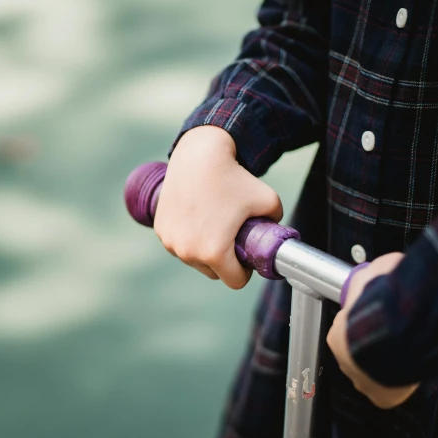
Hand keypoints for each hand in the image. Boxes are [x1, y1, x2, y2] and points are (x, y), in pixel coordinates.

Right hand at [154, 126, 282, 288]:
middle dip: (223, 261)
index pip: (235, 281)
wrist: (200, 155)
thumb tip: (275, 235)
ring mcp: (171, 241)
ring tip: (213, 224)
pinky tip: (196, 217)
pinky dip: (188, 237)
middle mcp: (188, 252)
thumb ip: (276, 224)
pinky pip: (179, 243)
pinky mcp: (161, 229)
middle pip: (212, 273)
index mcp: (214, 252)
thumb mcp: (269, 201)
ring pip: (193, 259)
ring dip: (203, 250)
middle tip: (231, 237)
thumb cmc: (235, 178)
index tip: (245, 254)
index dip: (245, 270)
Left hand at [326, 252, 419, 408]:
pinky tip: (408, 371)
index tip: (380, 317)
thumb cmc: (384, 303)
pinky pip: (389, 392)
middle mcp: (345, 360)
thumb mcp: (372, 275)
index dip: (365, 324)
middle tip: (395, 334)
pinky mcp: (381, 396)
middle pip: (360, 353)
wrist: (401, 332)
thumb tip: (378, 267)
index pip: (347, 331)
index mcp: (337, 334)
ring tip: (403, 351)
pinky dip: (397, 384)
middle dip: (375, 344)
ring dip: (386, 364)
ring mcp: (362, 380)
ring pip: (373, 373)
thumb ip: (371, 276)